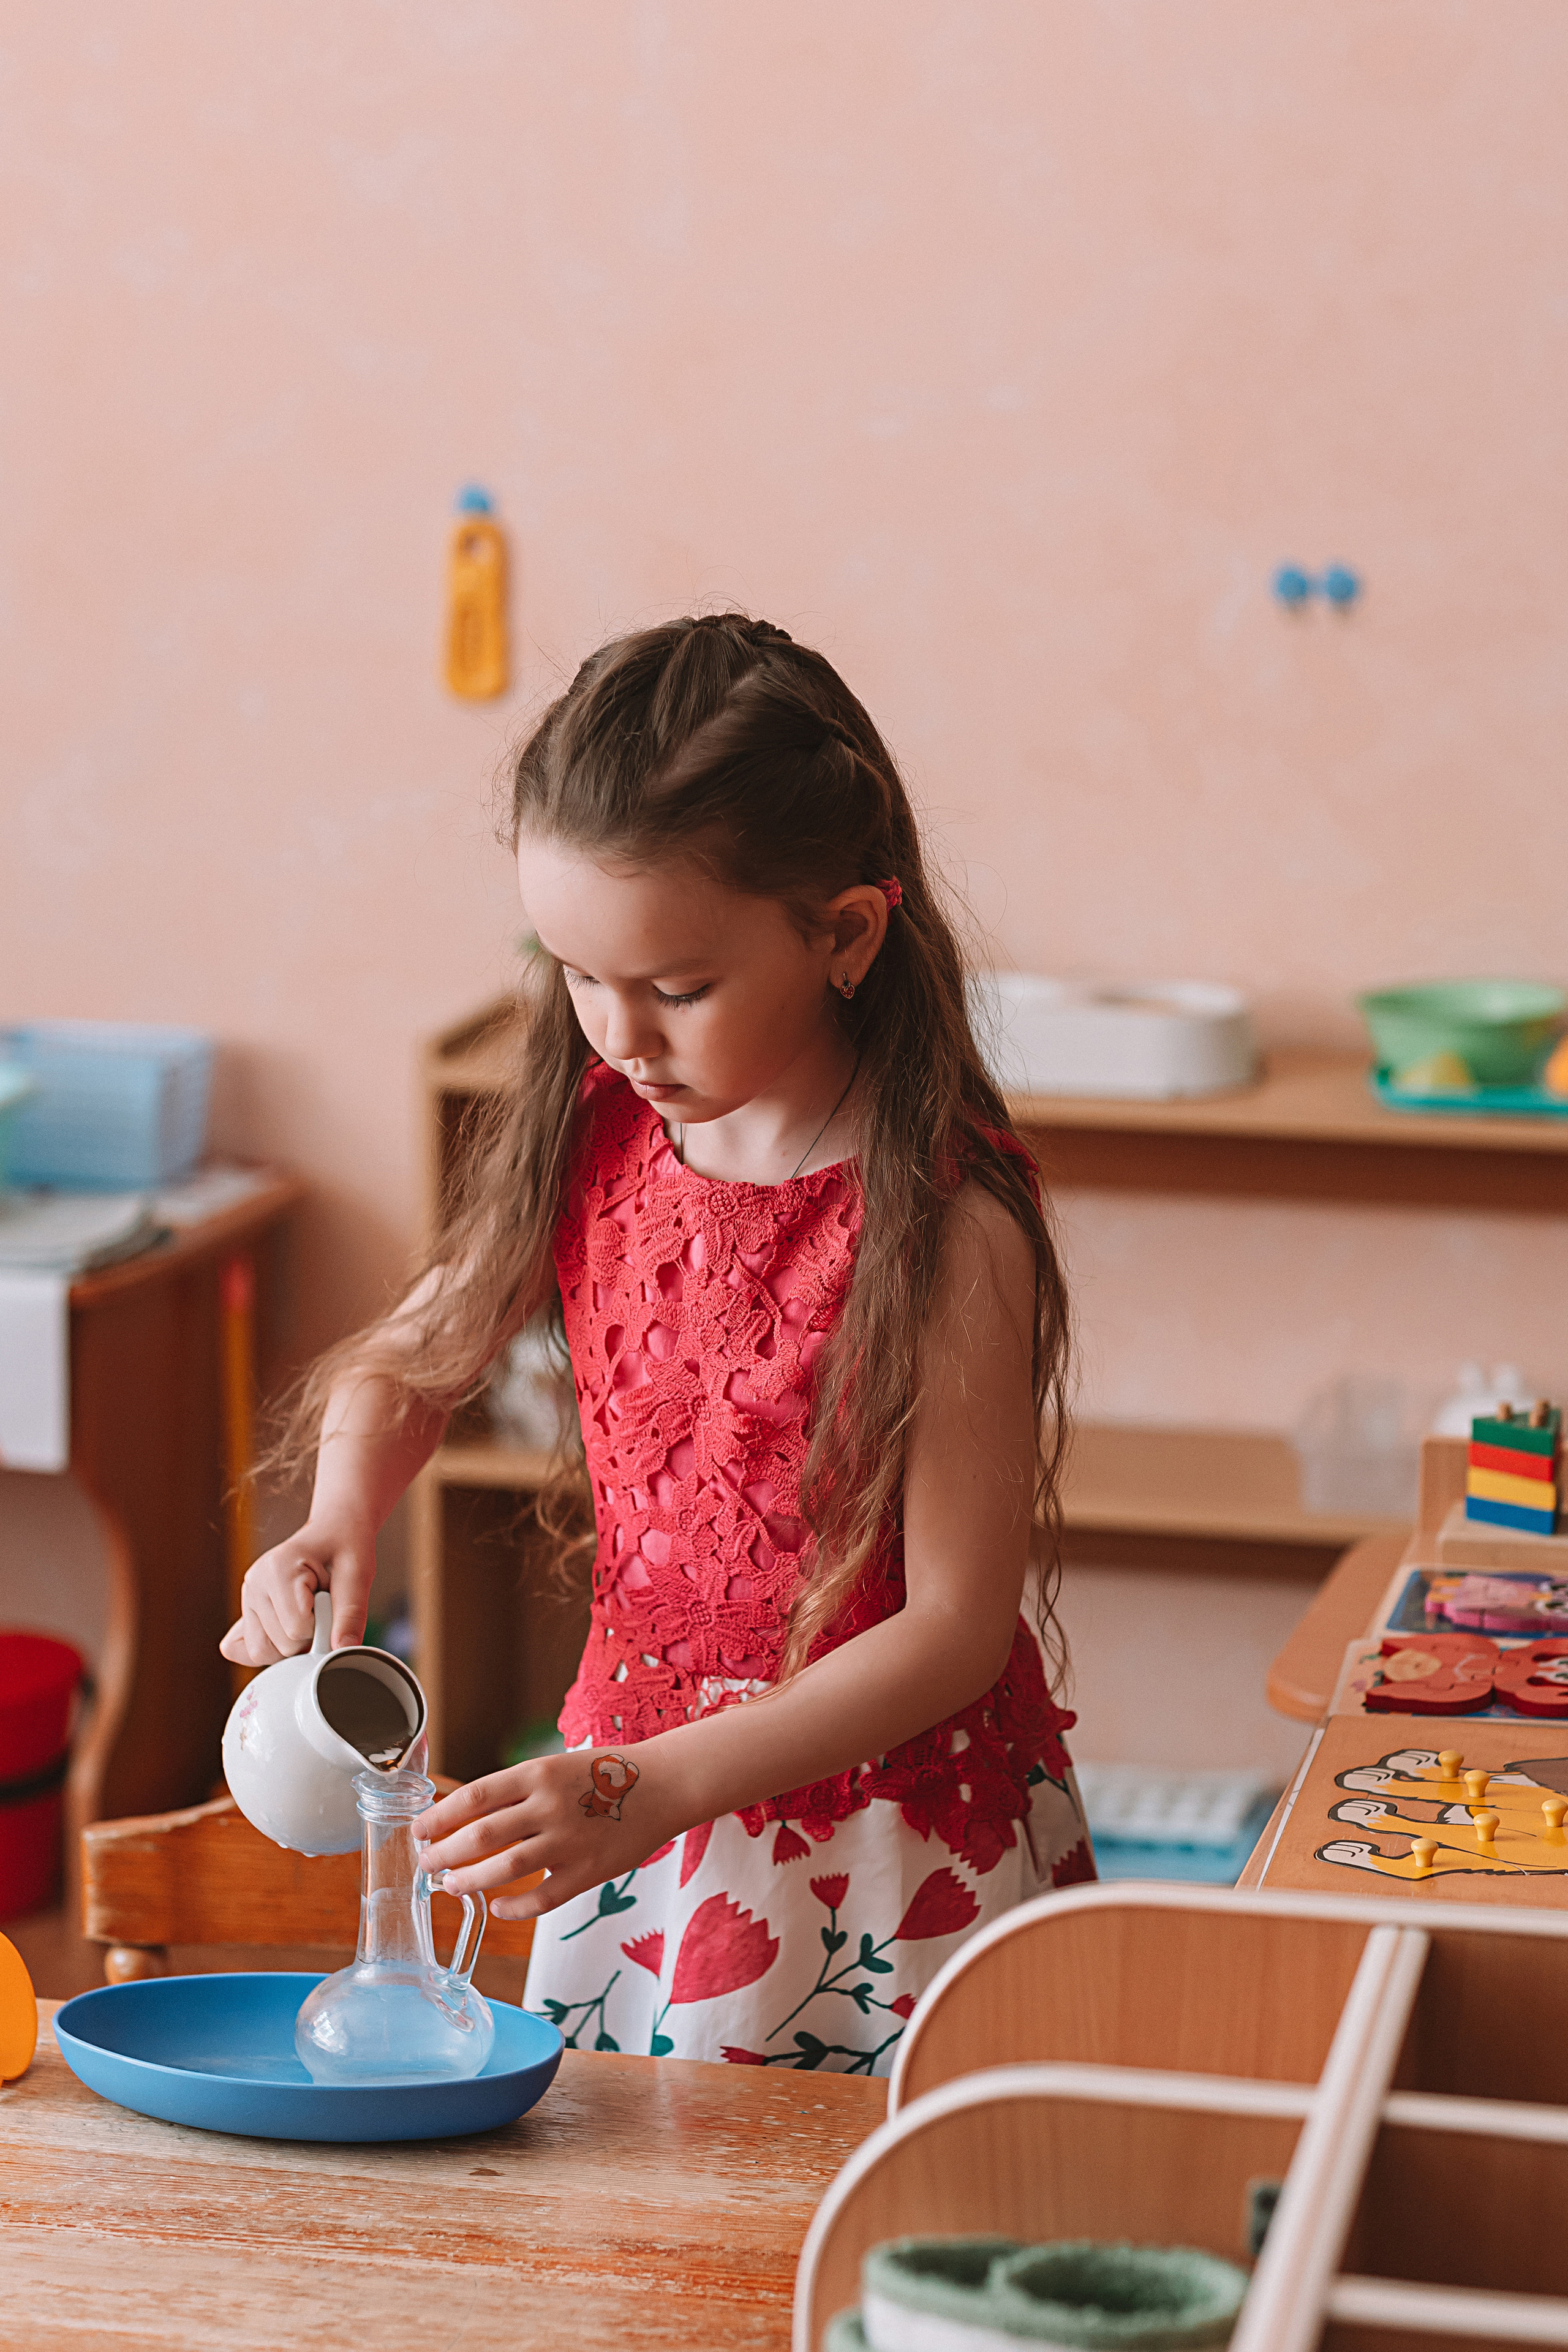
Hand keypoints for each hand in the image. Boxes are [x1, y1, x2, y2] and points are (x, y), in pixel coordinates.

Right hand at [218, 1517, 376, 1665]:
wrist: (334, 1530)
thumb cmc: (346, 1546)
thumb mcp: (358, 1574)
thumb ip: (351, 1613)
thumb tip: (344, 1650)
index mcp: (277, 1568)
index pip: (297, 1630)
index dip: (324, 1627)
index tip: (332, 1601)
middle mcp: (254, 1582)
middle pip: (279, 1646)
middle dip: (309, 1638)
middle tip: (323, 1608)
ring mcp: (247, 1597)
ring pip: (261, 1652)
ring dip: (291, 1645)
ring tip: (309, 1616)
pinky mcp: (247, 1610)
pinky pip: (243, 1649)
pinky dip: (272, 1649)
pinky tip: (290, 1629)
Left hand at [413, 1747, 676, 1921]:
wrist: (663, 1785)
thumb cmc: (603, 1775)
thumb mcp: (555, 1767)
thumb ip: (517, 1792)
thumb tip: (466, 1818)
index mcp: (538, 1773)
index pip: (474, 1797)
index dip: (439, 1816)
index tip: (418, 1830)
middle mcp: (549, 1805)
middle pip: (481, 1835)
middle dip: (444, 1852)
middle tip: (425, 1864)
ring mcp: (569, 1841)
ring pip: (505, 1869)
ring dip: (470, 1881)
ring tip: (450, 1886)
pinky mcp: (588, 1872)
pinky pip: (541, 1899)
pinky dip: (513, 1908)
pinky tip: (498, 1908)